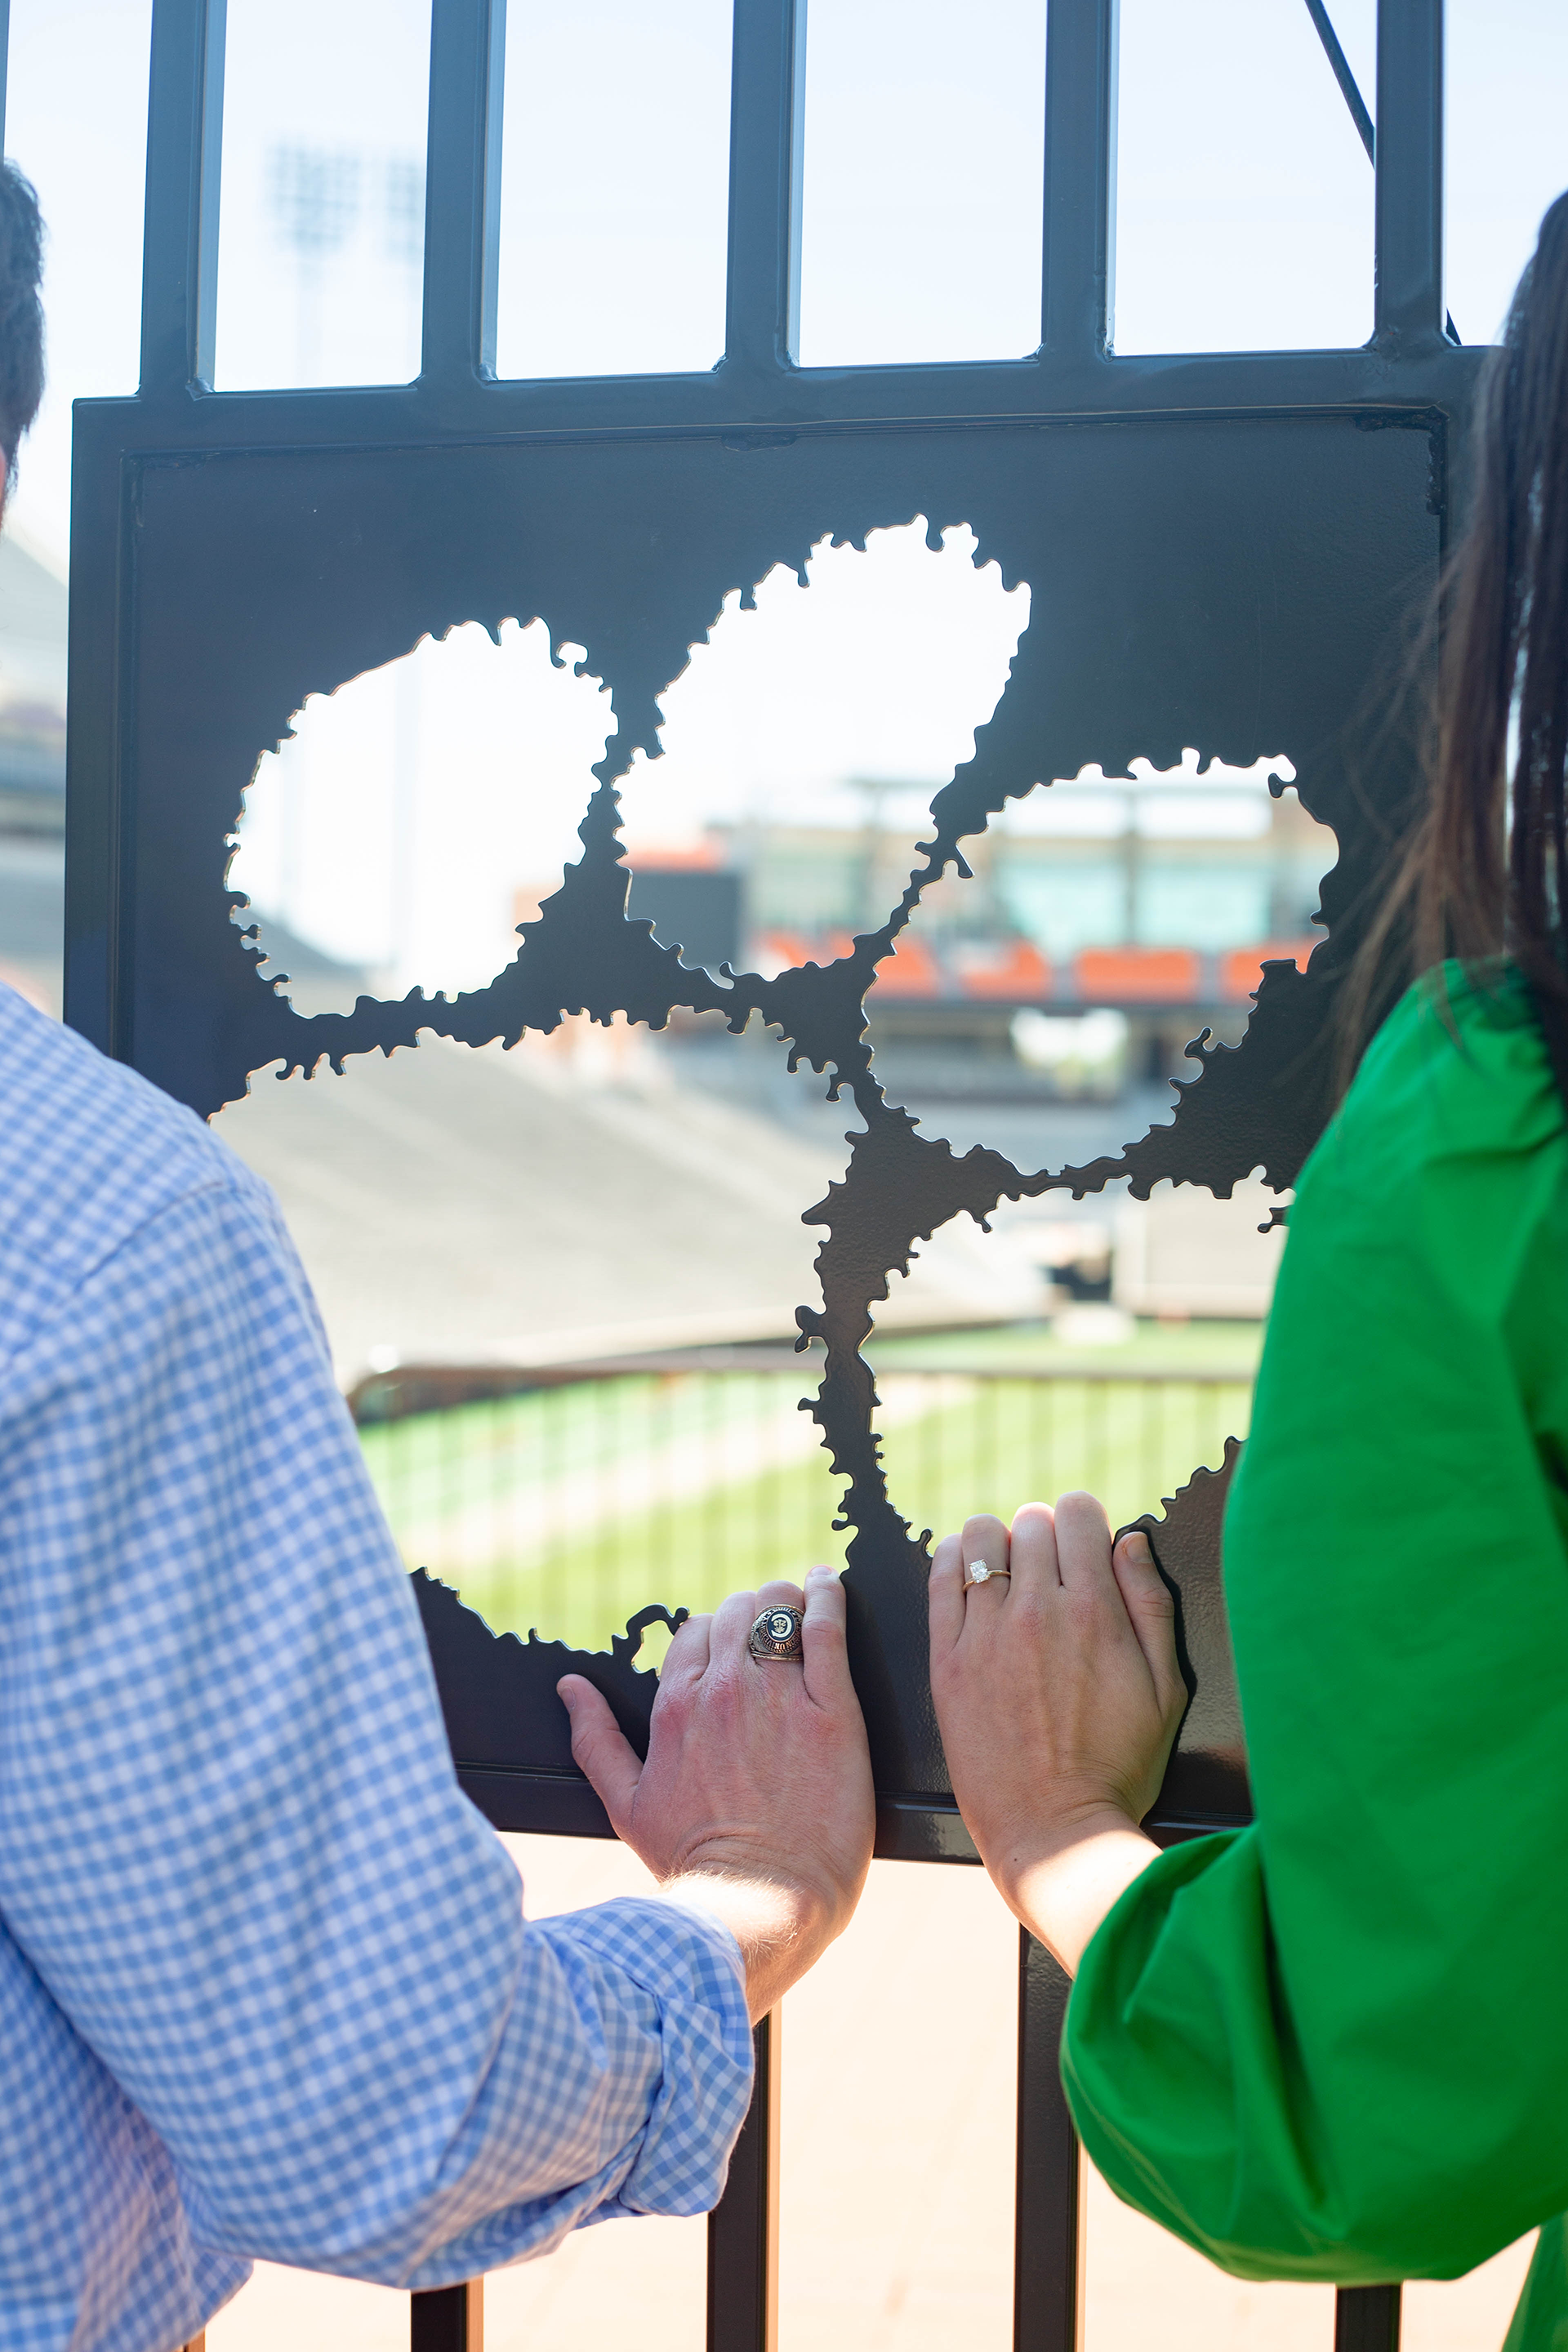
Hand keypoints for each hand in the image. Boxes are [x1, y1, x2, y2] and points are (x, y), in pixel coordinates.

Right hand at [558, 1567, 873, 2018]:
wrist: (759, 1905)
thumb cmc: (693, 1864)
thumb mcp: (627, 1805)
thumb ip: (594, 1740)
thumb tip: (569, 1687)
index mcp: (674, 1707)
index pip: (694, 1631)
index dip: (716, 1637)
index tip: (734, 1652)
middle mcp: (722, 1690)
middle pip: (736, 1612)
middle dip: (752, 1614)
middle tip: (773, 1633)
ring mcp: (777, 1696)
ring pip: (777, 1608)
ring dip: (788, 1600)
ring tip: (804, 1607)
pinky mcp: (831, 1711)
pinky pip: (827, 1628)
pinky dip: (829, 1596)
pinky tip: (830, 1584)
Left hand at [928, 1495, 1187, 1973]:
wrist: (1055, 1832)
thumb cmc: (1117, 1767)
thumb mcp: (1165, 1688)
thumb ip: (1151, 1604)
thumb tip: (1131, 1540)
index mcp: (1096, 1610)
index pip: (1079, 1513)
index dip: (1085, 1521)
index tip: (1085, 1545)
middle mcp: (1038, 1609)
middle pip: (1032, 1522)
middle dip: (1046, 1535)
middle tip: (1052, 1570)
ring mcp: (986, 1632)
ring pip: (979, 1537)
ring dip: (998, 1542)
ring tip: (1008, 1570)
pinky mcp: (947, 1658)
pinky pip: (939, 1577)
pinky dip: (951, 1558)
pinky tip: (965, 1569)